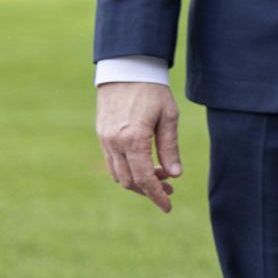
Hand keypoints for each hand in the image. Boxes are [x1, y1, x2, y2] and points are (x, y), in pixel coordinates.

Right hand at [96, 82, 182, 212]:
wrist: (127, 69)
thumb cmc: (153, 91)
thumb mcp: (169, 117)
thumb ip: (170, 147)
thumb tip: (176, 175)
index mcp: (133, 140)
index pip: (144, 178)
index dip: (156, 196)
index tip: (168, 207)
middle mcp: (114, 144)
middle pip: (129, 181)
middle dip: (149, 190)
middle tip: (169, 189)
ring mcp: (105, 140)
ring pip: (118, 174)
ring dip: (137, 181)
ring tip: (160, 176)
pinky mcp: (101, 135)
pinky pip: (112, 162)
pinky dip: (127, 169)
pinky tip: (144, 165)